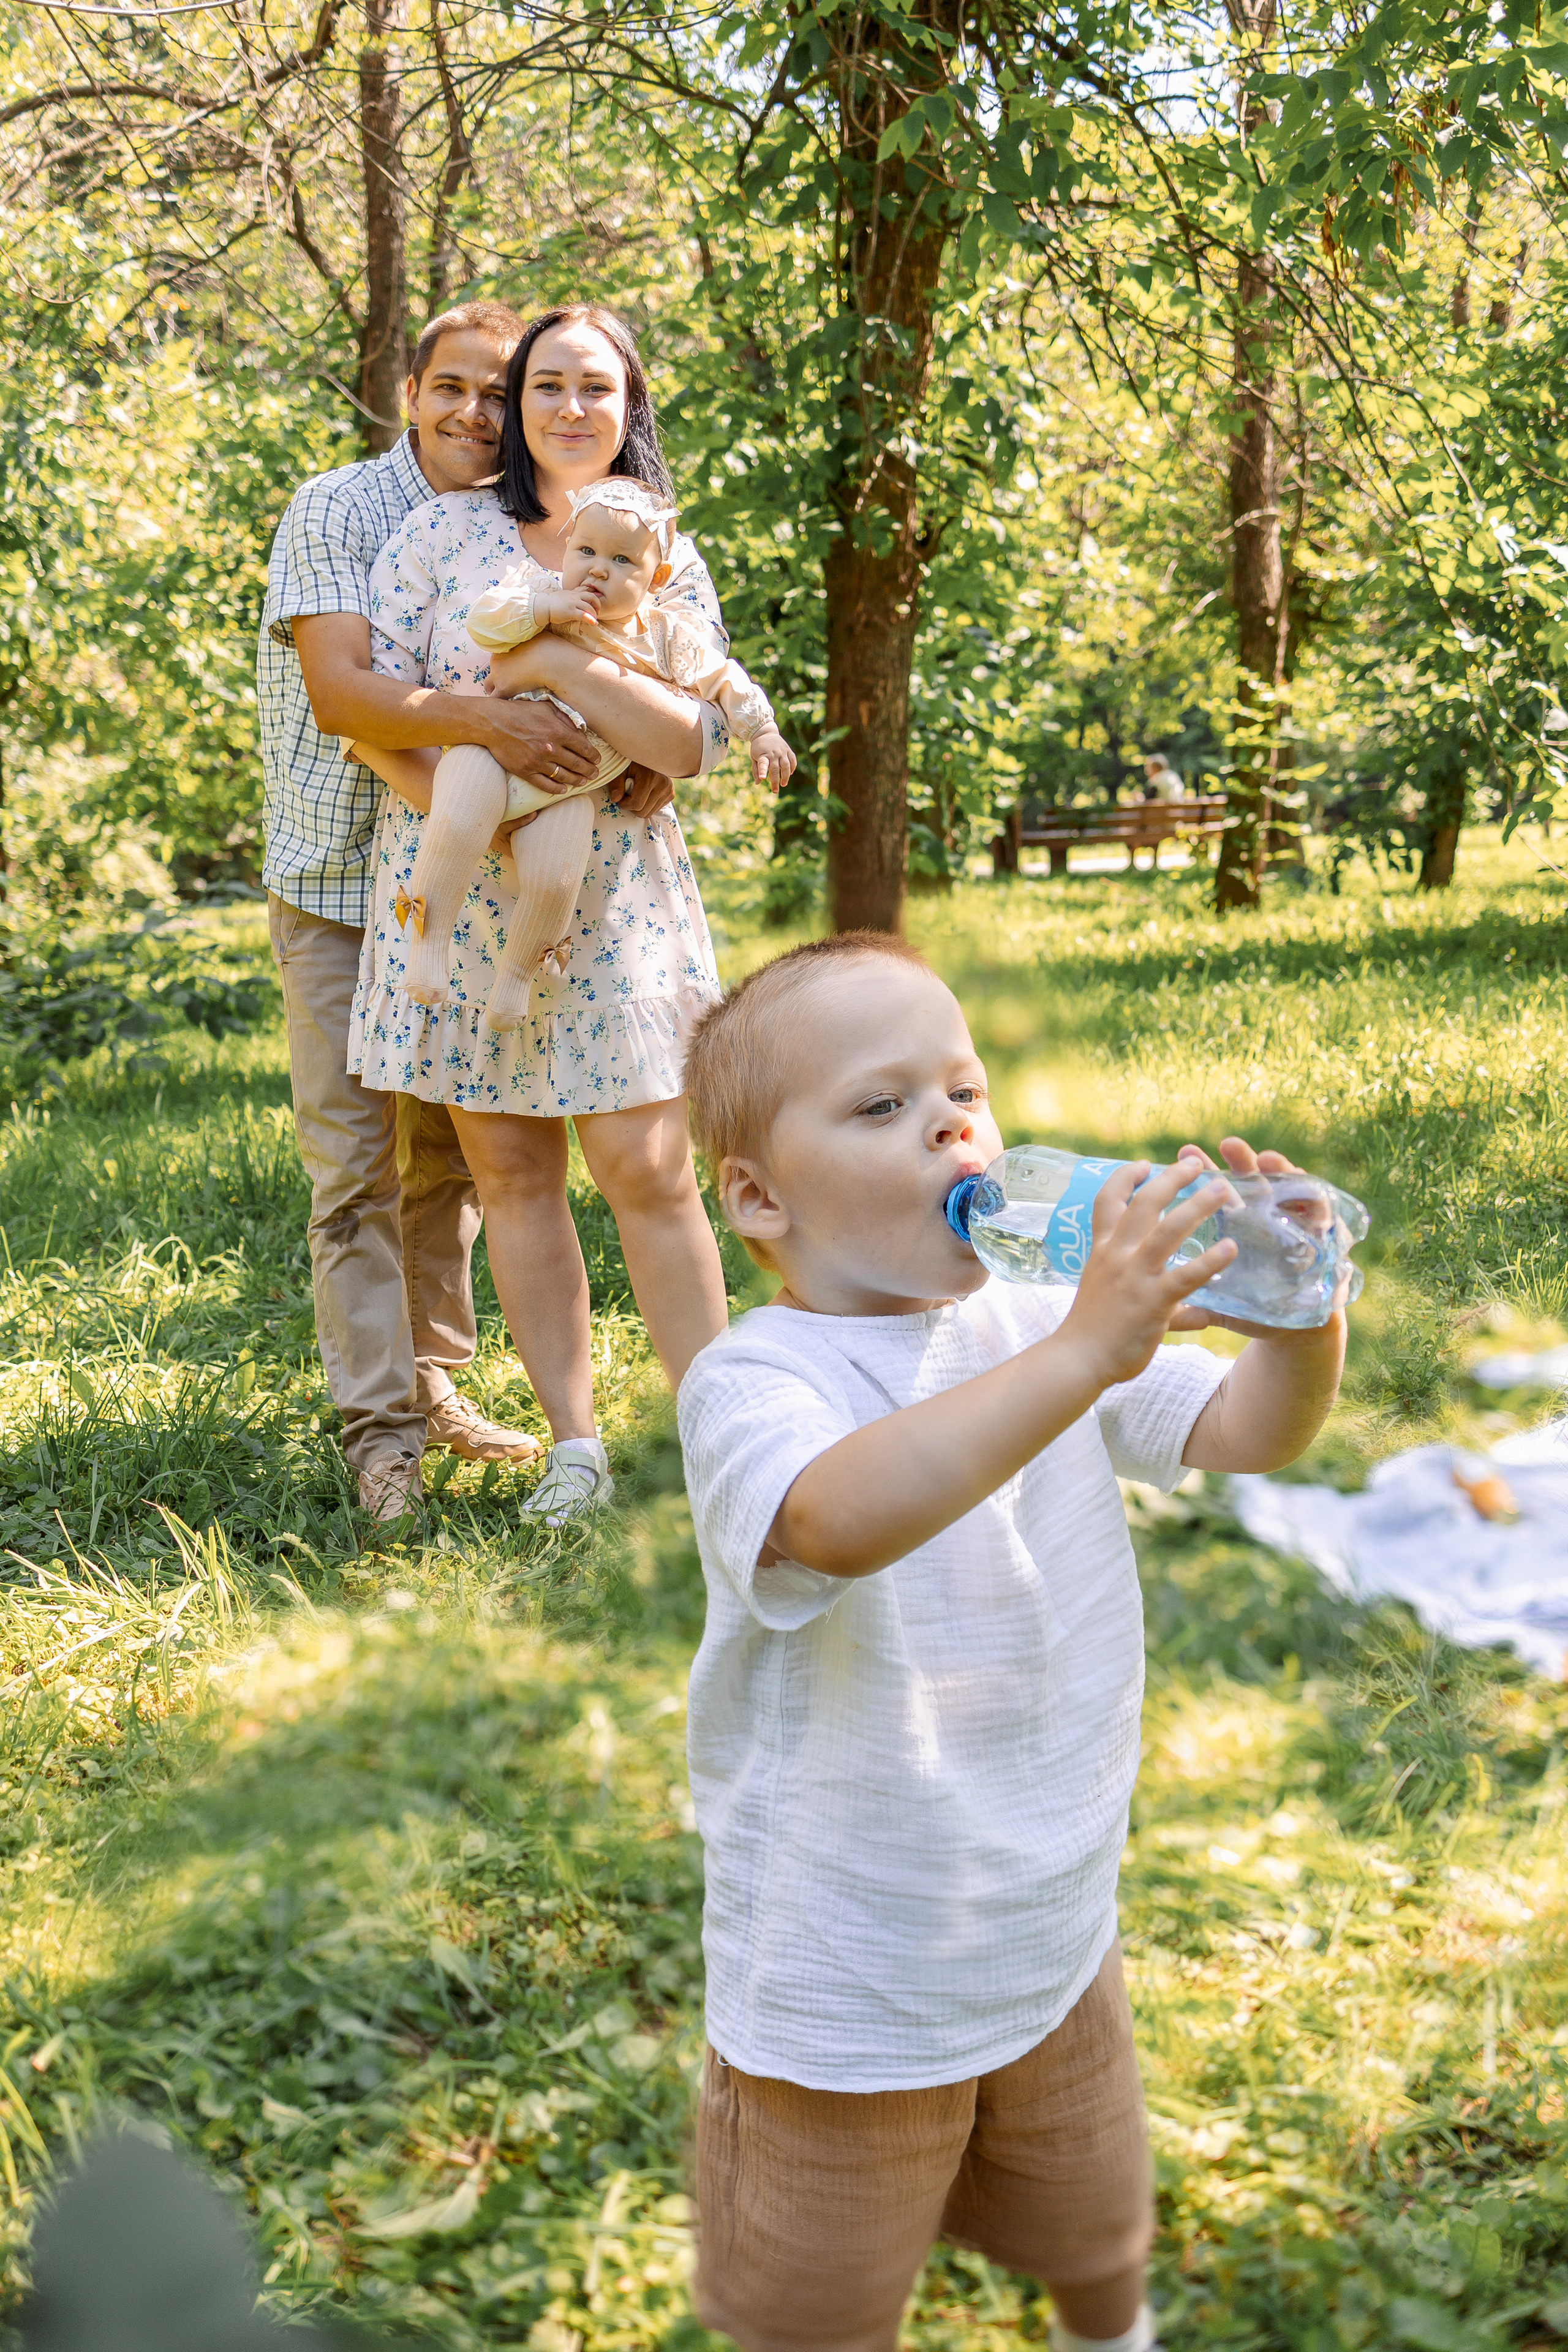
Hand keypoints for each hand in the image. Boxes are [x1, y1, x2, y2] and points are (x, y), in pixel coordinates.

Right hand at [475, 693, 597, 794]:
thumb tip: (580, 729)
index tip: (597, 760)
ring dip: (576, 780)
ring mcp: (537, 762)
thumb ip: (564, 717)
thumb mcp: (544, 707)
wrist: (492, 722)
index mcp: (558, 731)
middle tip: (595, 774)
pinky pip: (545, 785)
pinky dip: (556, 789)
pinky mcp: (525, 771)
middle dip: (589, 770)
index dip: (593, 756)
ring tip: (582, 782)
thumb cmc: (518, 711)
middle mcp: (550, 748)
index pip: (584, 747)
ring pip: (563, 776)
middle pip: (576, 764)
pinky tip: (563, 790)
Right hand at [541, 584, 601, 627]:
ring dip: (594, 614)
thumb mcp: (561, 596)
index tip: (596, 601)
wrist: (543, 606)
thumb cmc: (550, 603)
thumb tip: (574, 602)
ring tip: (594, 620)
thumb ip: (569, 597)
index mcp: (572, 592)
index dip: (593, 594)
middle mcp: (574, 596)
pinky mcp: (571, 612)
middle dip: (597, 604)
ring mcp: (573, 603)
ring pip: (589, 606)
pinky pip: (584, 615)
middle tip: (597, 612)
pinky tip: (594, 624)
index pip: (585, 589)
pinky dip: (591, 619)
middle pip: (591, 597)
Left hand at [610, 762, 676, 816]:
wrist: (649, 758)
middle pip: (643, 812)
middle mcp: (662, 784)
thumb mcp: (620, 770)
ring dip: (639, 807)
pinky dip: (647, 806)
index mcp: (650, 777)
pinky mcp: (671, 795)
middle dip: (631, 807)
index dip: (625, 804)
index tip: (620, 797)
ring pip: (649, 813)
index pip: (637, 804)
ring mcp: (669, 790)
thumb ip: (616, 784)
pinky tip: (645, 795)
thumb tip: (615, 799)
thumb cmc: (631, 763)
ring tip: (636, 794)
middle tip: (627, 796)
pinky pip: (655, 810)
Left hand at [750, 729, 795, 791]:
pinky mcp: (788, 750)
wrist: (765, 733)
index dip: (762, 771)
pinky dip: (792, 768)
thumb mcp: (754, 757)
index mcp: (763, 755)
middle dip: (775, 781)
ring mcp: (782, 751)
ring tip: (783, 784)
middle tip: (775, 791)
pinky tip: (790, 774)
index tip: (762, 778)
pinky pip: (793, 760)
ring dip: (785, 776)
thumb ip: (756, 770)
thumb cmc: (758, 748)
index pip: (763, 764)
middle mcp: (773, 753)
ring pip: (786, 766)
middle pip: (776, 769)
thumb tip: (758, 782)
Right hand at [1058, 1156, 1237, 1389]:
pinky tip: (1231, 1249)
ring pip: (1168, 1230)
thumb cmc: (1094, 1330)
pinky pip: (1186, 1277)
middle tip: (1197, 1163)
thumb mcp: (1111, 1297)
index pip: (1108, 1201)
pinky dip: (1210, 1262)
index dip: (1124, 1177)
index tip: (1143, 1164)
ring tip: (1221, 1188)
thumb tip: (1201, 1313)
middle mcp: (1118, 1255)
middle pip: (1144, 1203)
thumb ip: (1157, 1296)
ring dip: (1196, 1205)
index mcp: (1103, 1250)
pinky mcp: (1153, 1302)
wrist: (1078, 1359)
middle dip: (1171, 1178)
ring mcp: (1135, 1276)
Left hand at [1162, 1136, 1332, 1339]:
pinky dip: (1310, 1194)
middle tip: (1227, 1145)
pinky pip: (1318, 1208)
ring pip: (1283, 1187)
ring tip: (1266, 1158)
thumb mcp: (1220, 1301)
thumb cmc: (1251, 1309)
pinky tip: (1302, 1181)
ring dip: (1277, 1170)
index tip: (1184, 1152)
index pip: (1212, 1193)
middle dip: (1239, 1161)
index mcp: (1231, 1226)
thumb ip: (1193, 1292)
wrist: (1293, 1330)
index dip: (1198, 1174)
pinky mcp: (1319, 1234)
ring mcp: (1289, 1222)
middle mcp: (1260, 1217)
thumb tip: (1158, 1299)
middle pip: (1248, 1181)